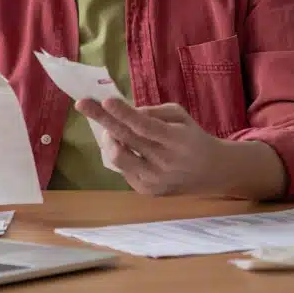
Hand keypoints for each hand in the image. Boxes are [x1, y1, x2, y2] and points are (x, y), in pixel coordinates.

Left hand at [77, 99, 229, 195]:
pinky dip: (122, 153)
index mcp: (176, 140)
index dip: (125, 114)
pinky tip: (131, 149)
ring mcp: (154, 180)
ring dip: (109, 139)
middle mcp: (164, 162)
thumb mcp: (181, 117)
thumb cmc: (192, 138)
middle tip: (82, 104)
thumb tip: (126, 113)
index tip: (106, 101)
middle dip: (103, 120)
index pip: (146, 126)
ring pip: (118, 158)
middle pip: (126, 140)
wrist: (210, 172)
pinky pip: (123, 169)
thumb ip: (154, 112)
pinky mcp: (146, 191)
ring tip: (112, 130)